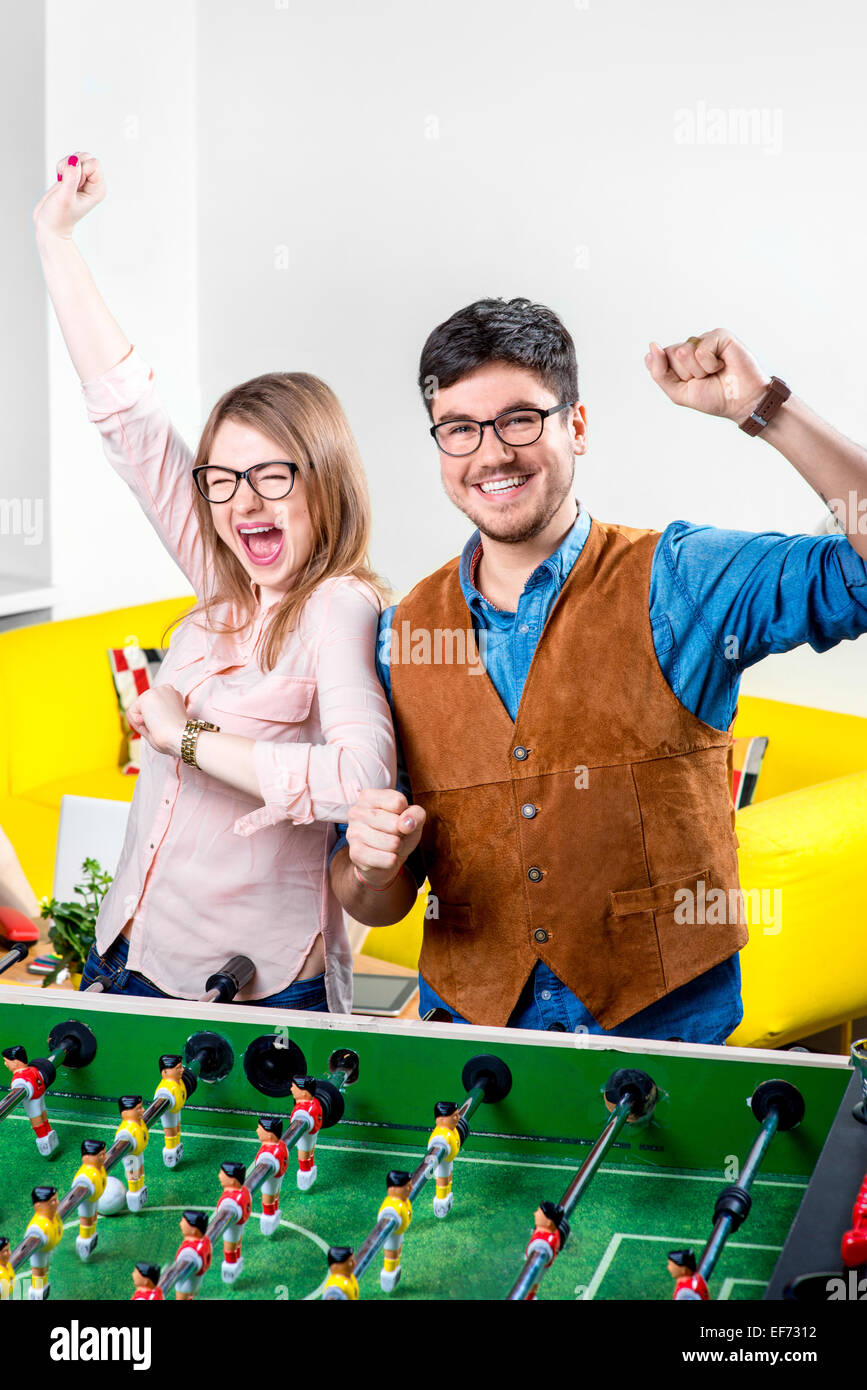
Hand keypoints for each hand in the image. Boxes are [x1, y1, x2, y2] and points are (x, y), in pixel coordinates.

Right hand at [33, 151, 105, 242]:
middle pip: (86, 157)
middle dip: (72, 166)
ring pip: (77, 156)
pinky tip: (60, 180)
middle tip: (66, 183)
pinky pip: (69, 160)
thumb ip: (71, 178)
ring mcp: (84, 179)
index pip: (93, 164)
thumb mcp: (65, 198)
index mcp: (98, 189)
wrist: (49, 225)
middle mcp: (93, 183)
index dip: (80, 171)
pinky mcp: (73, 176)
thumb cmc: (59, 217)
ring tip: (62, 182)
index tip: (74, 186)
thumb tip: (74, 160)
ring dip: (65, 165)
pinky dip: (61, 166)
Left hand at [127, 685, 187, 758]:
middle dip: (149, 720)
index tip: (170, 724)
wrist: (180, 737)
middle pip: (144, 707)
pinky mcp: (147, 696)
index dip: (156, 721)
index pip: (153, 708)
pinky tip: (153, 722)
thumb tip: (127, 712)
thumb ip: (146, 719)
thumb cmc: (174, 737)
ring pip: (138, 709)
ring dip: (145, 721)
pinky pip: (131, 712)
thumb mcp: (161, 726)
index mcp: (174, 695)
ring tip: (159, 724)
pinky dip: (138, 722)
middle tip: (164, 725)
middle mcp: (166, 689)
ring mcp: (156, 690)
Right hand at [346, 789, 425, 889]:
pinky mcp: (356, 854)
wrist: (385, 857)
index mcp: (368, 797)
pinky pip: (388, 859)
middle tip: (396, 834)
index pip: (397, 802)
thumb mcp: (413, 817)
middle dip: (402, 833)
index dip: (405, 814)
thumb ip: (416, 814)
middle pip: (395, 824)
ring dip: (398, 847)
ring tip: (390, 845)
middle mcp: (356, 812)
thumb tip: (406, 825)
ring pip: (393, 843)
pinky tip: (384, 855)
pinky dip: (393, 860)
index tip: (398, 817)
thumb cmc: (398, 831)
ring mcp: (353, 833)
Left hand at [644, 328, 769, 423]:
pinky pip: (701, 350)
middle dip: (686, 374)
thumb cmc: (712, 397)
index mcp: (678, 358)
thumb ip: (658, 372)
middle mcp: (690, 345)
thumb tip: (652, 346)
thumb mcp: (677, 392)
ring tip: (714, 372)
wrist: (741, 403)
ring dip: (698, 371)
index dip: (674, 378)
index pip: (658, 360)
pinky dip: (710, 364)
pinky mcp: (719, 335)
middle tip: (705, 379)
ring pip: (683, 352)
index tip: (690, 384)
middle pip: (670, 354)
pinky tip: (722, 365)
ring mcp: (704, 339)